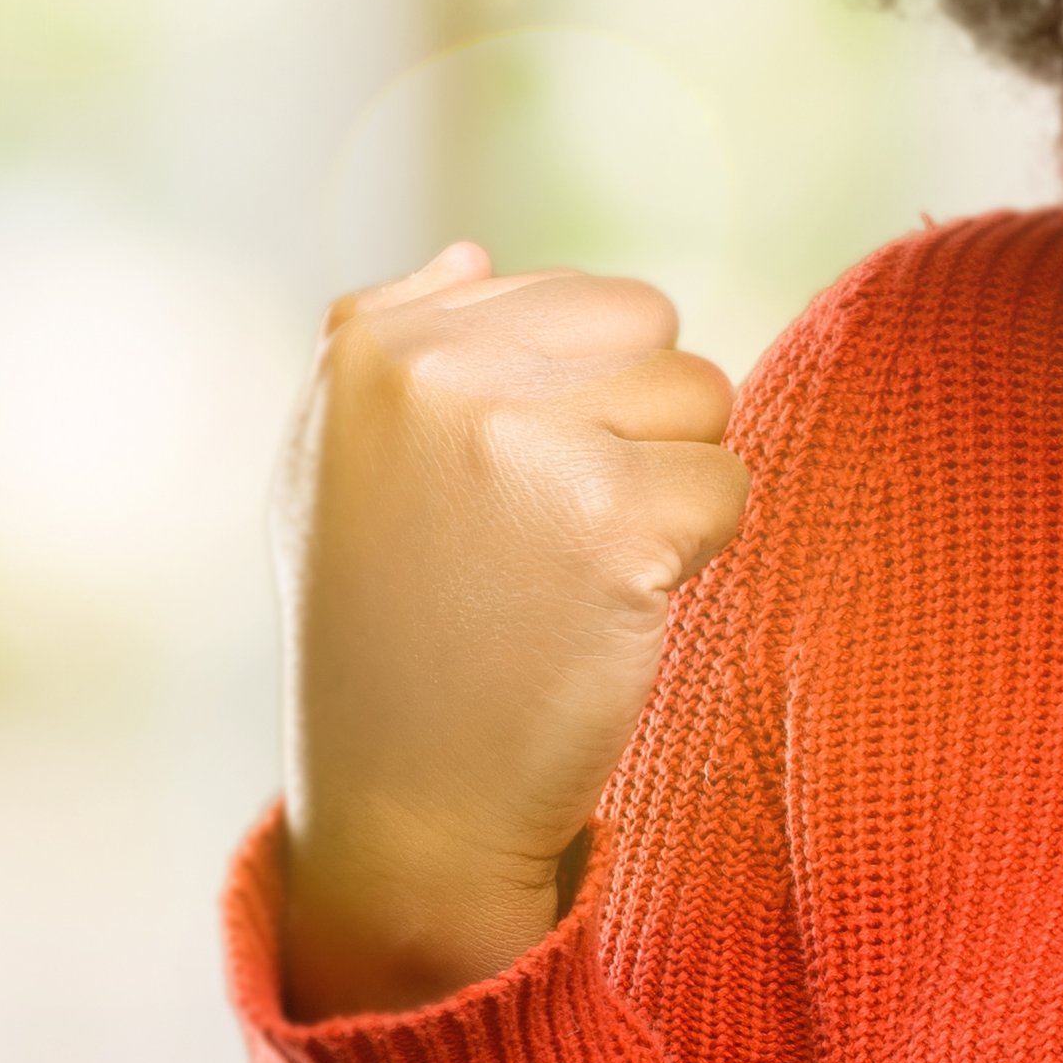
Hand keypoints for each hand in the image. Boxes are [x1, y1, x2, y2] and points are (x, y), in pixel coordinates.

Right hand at [275, 244, 747, 1018]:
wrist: (404, 809)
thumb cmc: (379, 635)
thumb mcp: (334, 469)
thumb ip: (390, 344)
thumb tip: (476, 253)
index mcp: (375, 344)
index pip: (585, 303)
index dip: (582, 404)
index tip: (509, 499)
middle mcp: (440, 373)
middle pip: (657, 339)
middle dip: (640, 430)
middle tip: (555, 539)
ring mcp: (527, 441)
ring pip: (704, 403)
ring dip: (673, 490)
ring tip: (575, 573)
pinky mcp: (613, 522)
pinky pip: (728, 488)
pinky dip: (697, 558)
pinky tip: (611, 613)